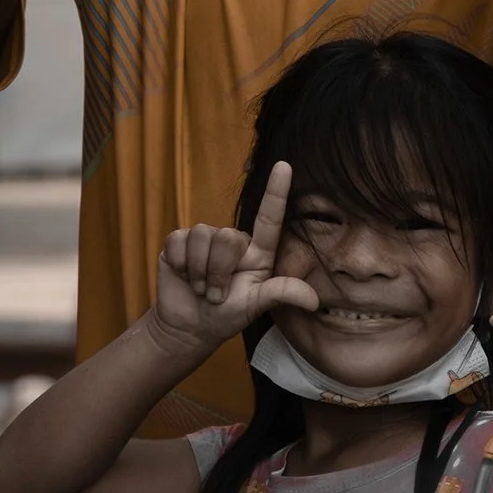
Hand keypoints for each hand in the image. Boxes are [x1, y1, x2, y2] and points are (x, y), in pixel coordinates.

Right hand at [148, 162, 319, 356]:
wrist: (189, 327)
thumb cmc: (227, 316)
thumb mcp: (255, 306)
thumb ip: (281, 295)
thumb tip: (314, 301)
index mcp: (258, 252)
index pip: (270, 217)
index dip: (277, 191)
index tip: (285, 165)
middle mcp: (233, 240)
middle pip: (228, 237)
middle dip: (219, 273)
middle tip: (216, 294)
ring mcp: (205, 238)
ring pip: (203, 236)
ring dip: (200, 272)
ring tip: (201, 288)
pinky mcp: (179, 241)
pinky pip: (179, 241)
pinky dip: (181, 265)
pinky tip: (183, 275)